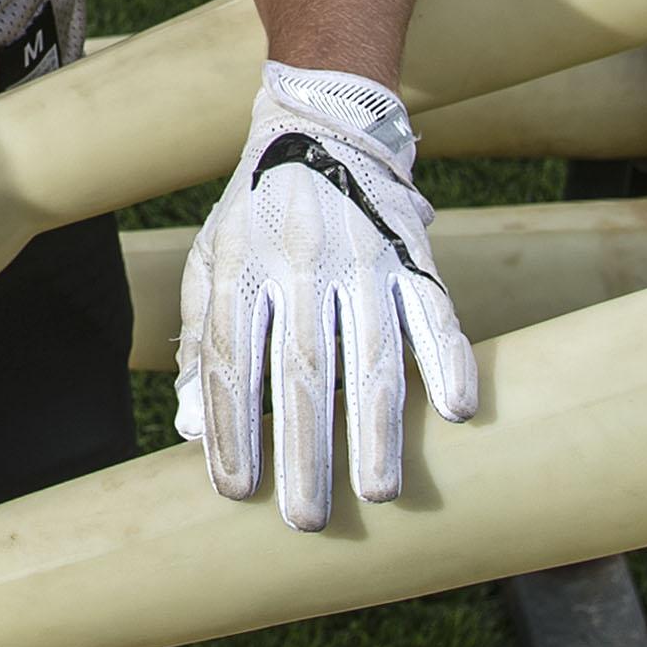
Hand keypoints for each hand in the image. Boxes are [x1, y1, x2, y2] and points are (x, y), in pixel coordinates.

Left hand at [174, 62, 478, 530]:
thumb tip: (191, 426)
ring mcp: (361, 260)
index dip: (234, 430)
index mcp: (244, 268)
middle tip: (305, 519)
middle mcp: (301, 265)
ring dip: (377, 428)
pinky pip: (435, 311)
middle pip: (303, 372)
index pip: (236, 363)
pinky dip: (448, 359)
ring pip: (371, 354)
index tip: (235, 492)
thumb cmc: (256, 213)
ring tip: (380, 490)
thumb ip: (202, 342)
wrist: (321, 128)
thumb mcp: (211, 262)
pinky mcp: (410, 255)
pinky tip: (456, 411)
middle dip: (305, 451)